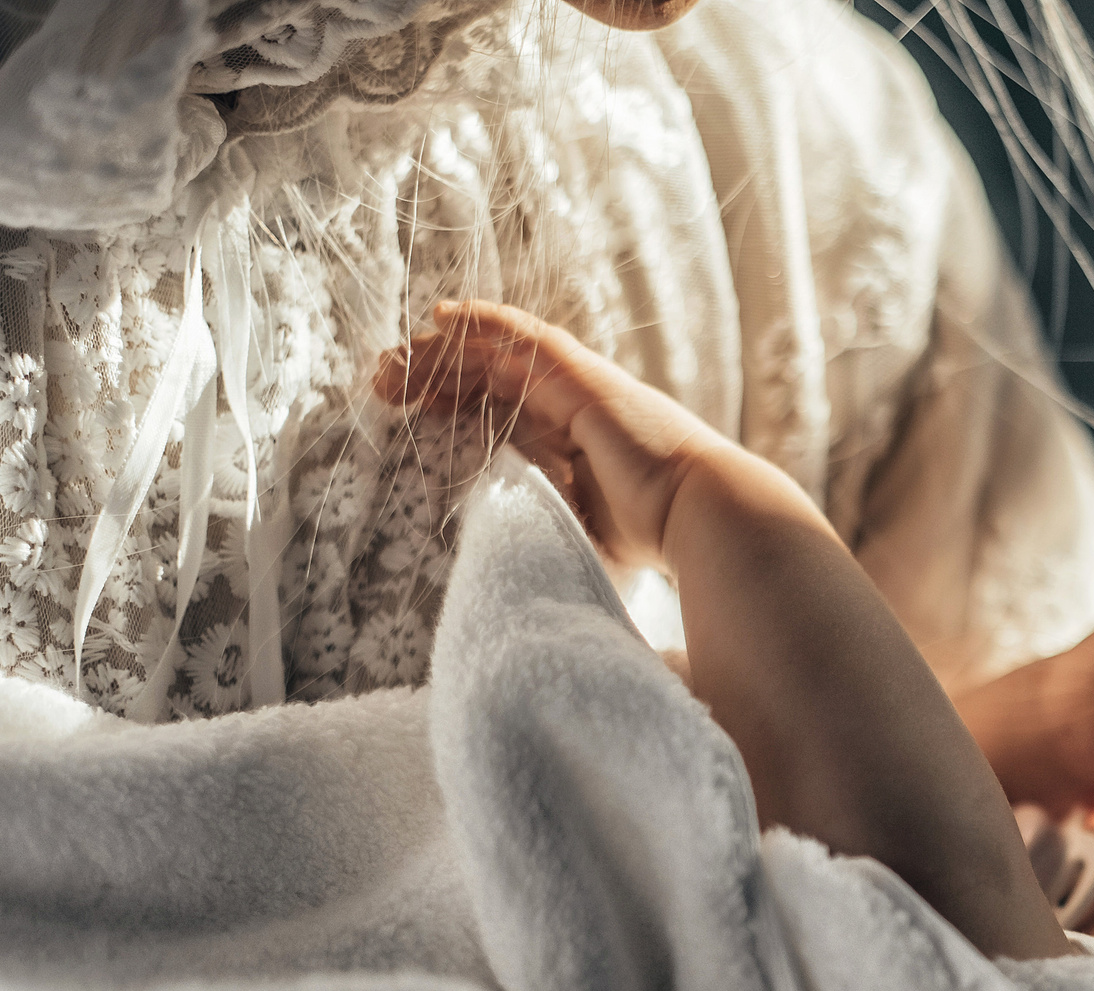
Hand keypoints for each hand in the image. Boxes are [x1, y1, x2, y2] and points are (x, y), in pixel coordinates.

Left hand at [375, 301, 749, 580]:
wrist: (708, 521)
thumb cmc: (657, 544)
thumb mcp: (582, 535)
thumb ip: (546, 529)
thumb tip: (505, 568)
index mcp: (579, 445)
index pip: (505, 411)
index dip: (454, 404)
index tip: (409, 412)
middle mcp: (581, 408)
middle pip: (495, 378)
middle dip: (436, 376)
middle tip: (384, 386)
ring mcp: (585, 389)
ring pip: (501, 355)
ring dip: (444, 353)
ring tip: (394, 362)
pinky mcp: (586, 379)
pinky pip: (526, 340)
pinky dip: (484, 324)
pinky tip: (441, 320)